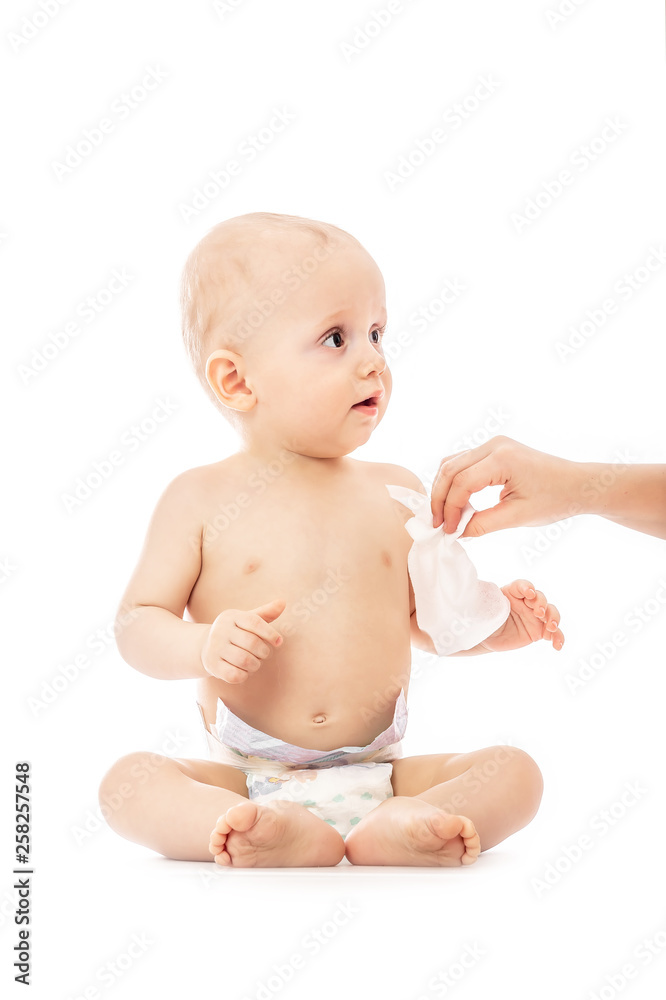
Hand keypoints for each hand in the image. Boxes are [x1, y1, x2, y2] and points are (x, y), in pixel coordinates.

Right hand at [200, 597, 285, 682]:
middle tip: (263, 654)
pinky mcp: (212, 665)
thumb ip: (265, 613)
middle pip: (252, 642)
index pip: (254, 622)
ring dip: (255, 664)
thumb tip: (283, 602)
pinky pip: (234, 675)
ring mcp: (214, 648)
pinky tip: (244, 671)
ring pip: (244, 660)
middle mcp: (220, 630)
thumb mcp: (247, 620)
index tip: (278, 642)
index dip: (270, 633)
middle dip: (263, 651)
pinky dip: (244, 675)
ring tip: (255, 663)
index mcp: (231, 616)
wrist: (205, 646)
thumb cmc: (234, 632)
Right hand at [430, 436, 584, 536]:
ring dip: (444, 489)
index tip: (449, 531)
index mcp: (503, 459)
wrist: (579, 484)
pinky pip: (463, 463)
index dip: (450, 509)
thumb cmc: (556, 499)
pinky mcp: (495, 450)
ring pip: (452, 463)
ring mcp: (494, 444)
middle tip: (439, 525)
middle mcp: (494, 445)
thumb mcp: (519, 516)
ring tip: (444, 515)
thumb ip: (484, 524)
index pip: (461, 482)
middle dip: (440, 498)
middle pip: (450, 469)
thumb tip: (457, 533)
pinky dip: (454, 482)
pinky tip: (456, 503)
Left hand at [480, 580, 563, 652]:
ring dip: (554, 618)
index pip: (523, 585)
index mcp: (513, 592)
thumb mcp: (487, 609)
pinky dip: (558, 638)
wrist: (486, 637)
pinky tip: (557, 645)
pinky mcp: (539, 631)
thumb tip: (493, 603)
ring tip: (551, 627)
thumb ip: (493, 604)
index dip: (527, 587)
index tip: (528, 593)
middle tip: (538, 612)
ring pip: (551, 613)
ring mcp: (534, 616)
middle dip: (542, 604)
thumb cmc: (486, 619)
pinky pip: (553, 633)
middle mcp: (527, 602)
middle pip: (540, 598)